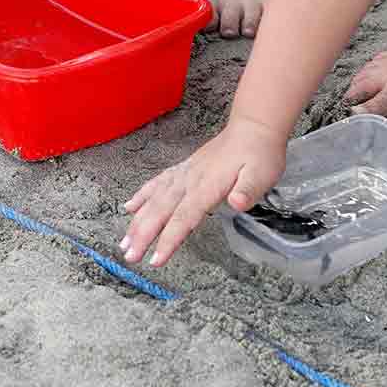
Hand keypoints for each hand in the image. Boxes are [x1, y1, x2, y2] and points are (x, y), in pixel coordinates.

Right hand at [120, 116, 288, 267]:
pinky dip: (142, 195)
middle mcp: (190, 180)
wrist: (254, 127)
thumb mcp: (262, 174)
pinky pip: (158, 183)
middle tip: (130, 256)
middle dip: (143, 235)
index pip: (183, 217)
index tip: (155, 259)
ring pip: (155, 199)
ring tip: (124, 241)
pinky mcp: (184, 169)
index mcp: (207, 186)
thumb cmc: (260, 154)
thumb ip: (248, 190)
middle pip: (162, 210)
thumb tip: (236, 203)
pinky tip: (130, 207)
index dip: (168, 239)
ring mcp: (185, 173)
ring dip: (138, 220)